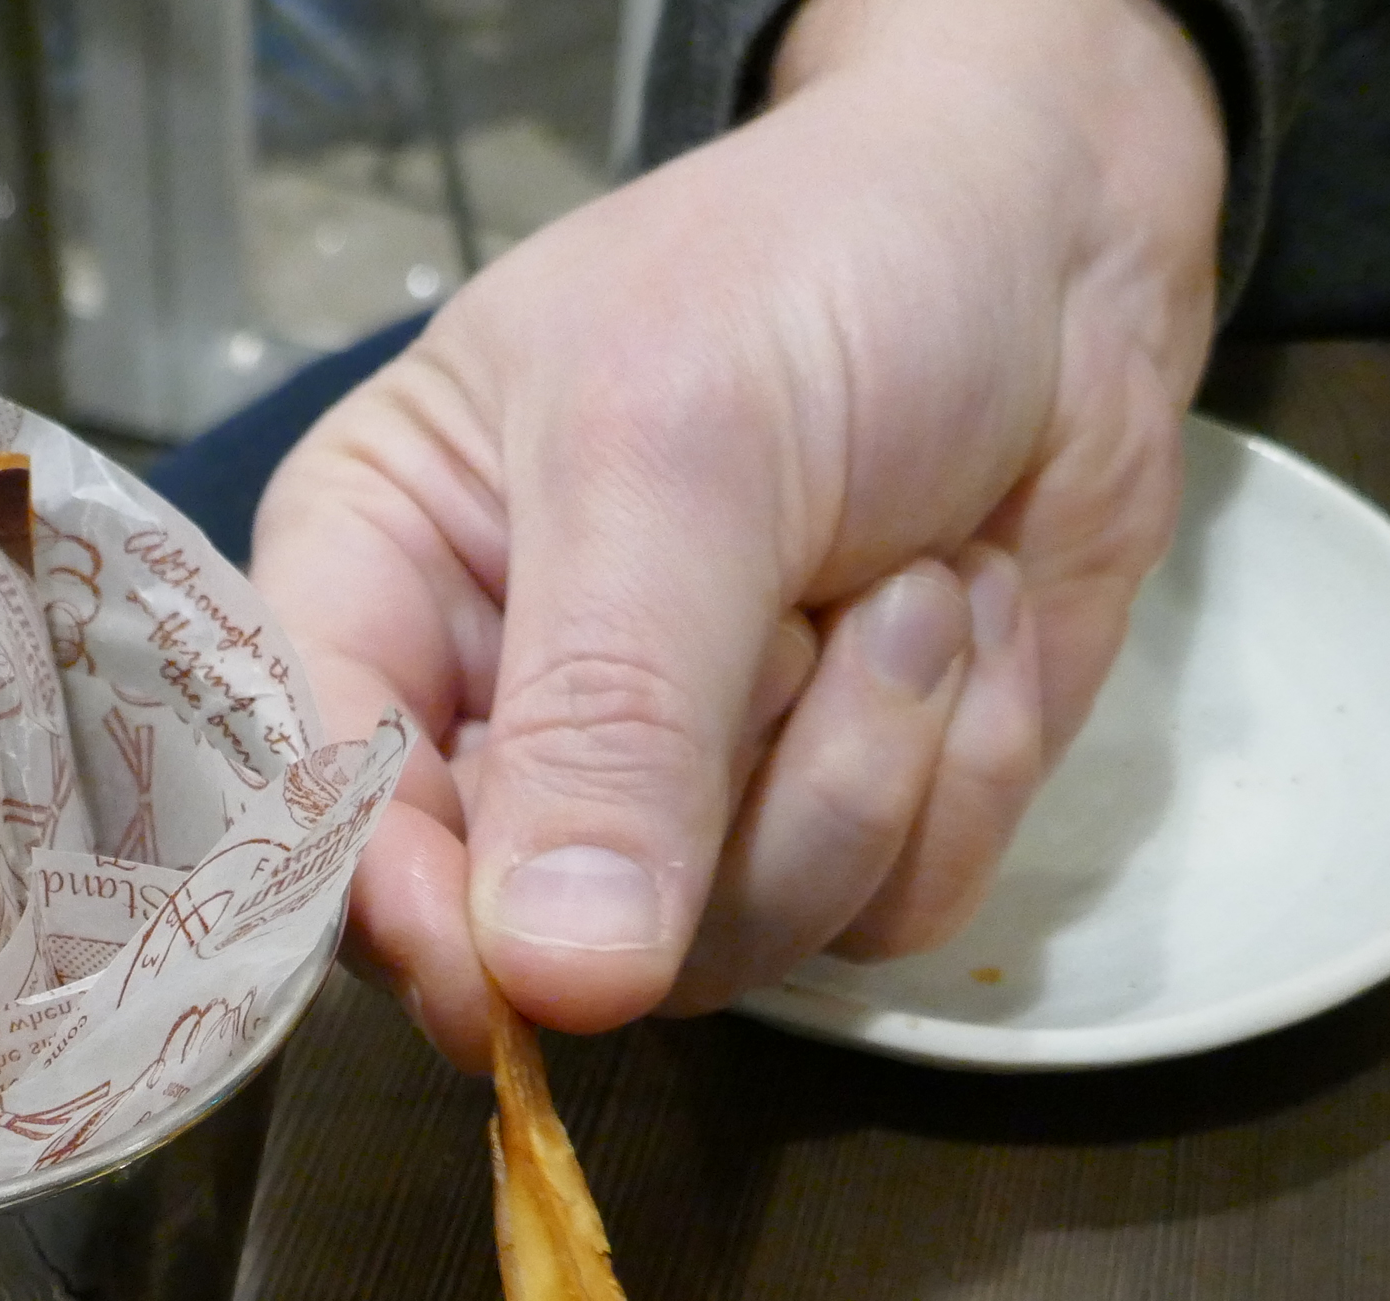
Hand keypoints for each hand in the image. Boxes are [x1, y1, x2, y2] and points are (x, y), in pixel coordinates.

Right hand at [253, 0, 1223, 1066]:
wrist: (1070, 233)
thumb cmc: (823, 273)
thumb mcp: (684, 453)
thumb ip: (606, 715)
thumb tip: (554, 978)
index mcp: (383, 582)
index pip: (320, 810)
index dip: (392, 912)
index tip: (495, 971)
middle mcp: (503, 716)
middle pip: (531, 935)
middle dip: (706, 819)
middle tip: (807, 629)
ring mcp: (674, 793)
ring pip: (729, 943)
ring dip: (862, 768)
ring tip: (910, 587)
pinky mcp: (836, 828)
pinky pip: (879, 918)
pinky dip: (959, 772)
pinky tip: (961, 617)